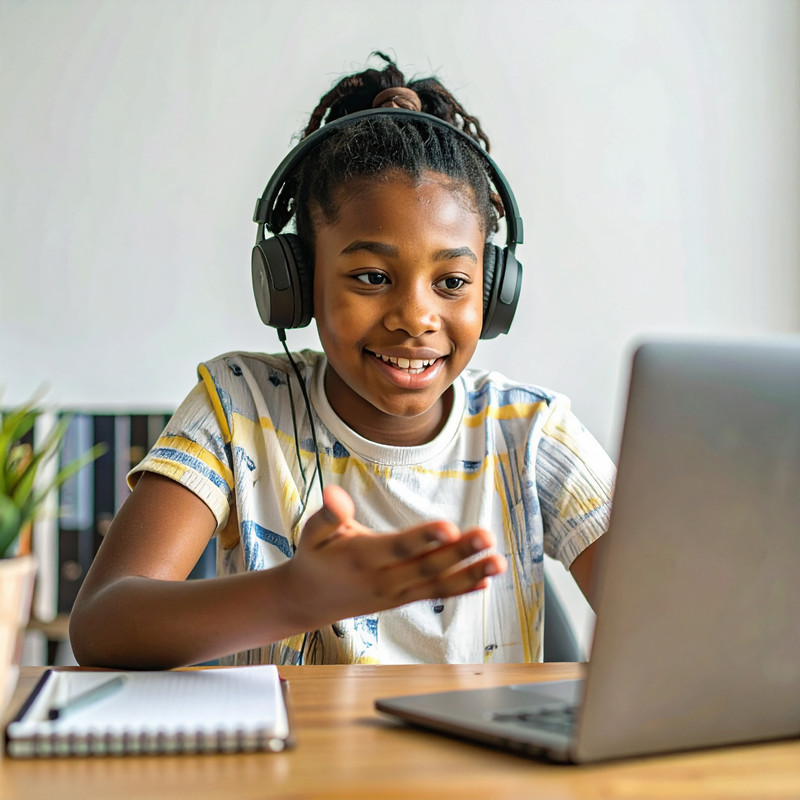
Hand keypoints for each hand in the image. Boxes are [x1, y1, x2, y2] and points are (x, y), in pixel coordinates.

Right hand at [281, 485, 505, 628]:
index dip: (424, 538)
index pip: (399, 547)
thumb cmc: (314, 558)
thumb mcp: (313, 534)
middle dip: (460, 553)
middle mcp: (384, 579)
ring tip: (499, 562)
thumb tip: (334, 494)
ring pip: (437, 585)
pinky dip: (460, 589)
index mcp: (363, 558)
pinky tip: (484, 580)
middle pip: (427, 566)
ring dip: (470, 573)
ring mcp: (396, 593)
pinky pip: (434, 595)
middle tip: (487, 537)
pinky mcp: (402, 599)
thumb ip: (328, 515)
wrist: (308, 601)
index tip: (449, 527)